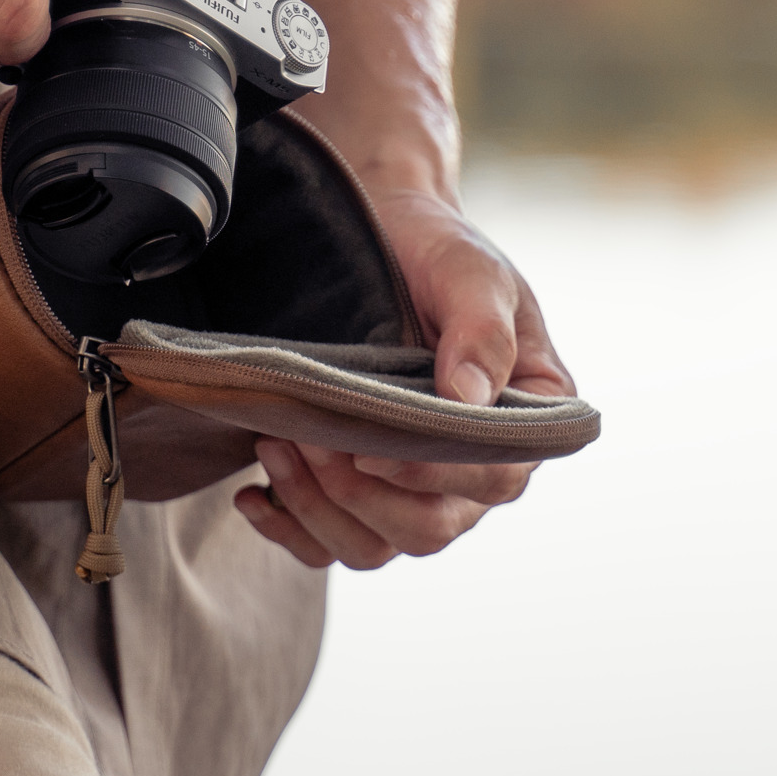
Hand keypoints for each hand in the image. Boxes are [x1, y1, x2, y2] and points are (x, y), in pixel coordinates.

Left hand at [235, 191, 575, 568]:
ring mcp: (413, 482)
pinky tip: (253, 496)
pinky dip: (290, 528)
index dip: (428, 475)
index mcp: (522, 427)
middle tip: (308, 435)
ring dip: (318, 508)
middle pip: (424, 529)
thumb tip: (467, 397)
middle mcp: (473, 469)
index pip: (489, 480)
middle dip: (358, 492)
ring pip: (373, 545)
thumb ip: (482, 332)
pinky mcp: (360, 481)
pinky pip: (329, 539)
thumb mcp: (473, 274)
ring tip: (275, 445)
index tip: (370, 448)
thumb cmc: (440, 252)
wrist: (385, 231)